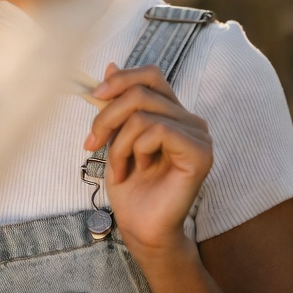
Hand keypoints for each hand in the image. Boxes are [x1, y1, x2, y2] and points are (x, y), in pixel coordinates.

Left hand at [84, 63, 212, 260]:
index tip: (94, 97)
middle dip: (107, 116)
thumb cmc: (130, 186)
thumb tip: (111, 65)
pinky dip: (137, 149)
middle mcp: (190, 119)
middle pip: (141, 91)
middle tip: (91, 144)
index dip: (120, 80)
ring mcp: (199, 135)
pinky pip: (158, 131)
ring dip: (119, 143)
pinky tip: (138, 169)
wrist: (141, 227)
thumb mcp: (114, 137)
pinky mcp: (200, 153)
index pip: (150, 75)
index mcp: (173, 113)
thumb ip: (116, 103)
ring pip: (143, 113)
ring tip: (119, 166)